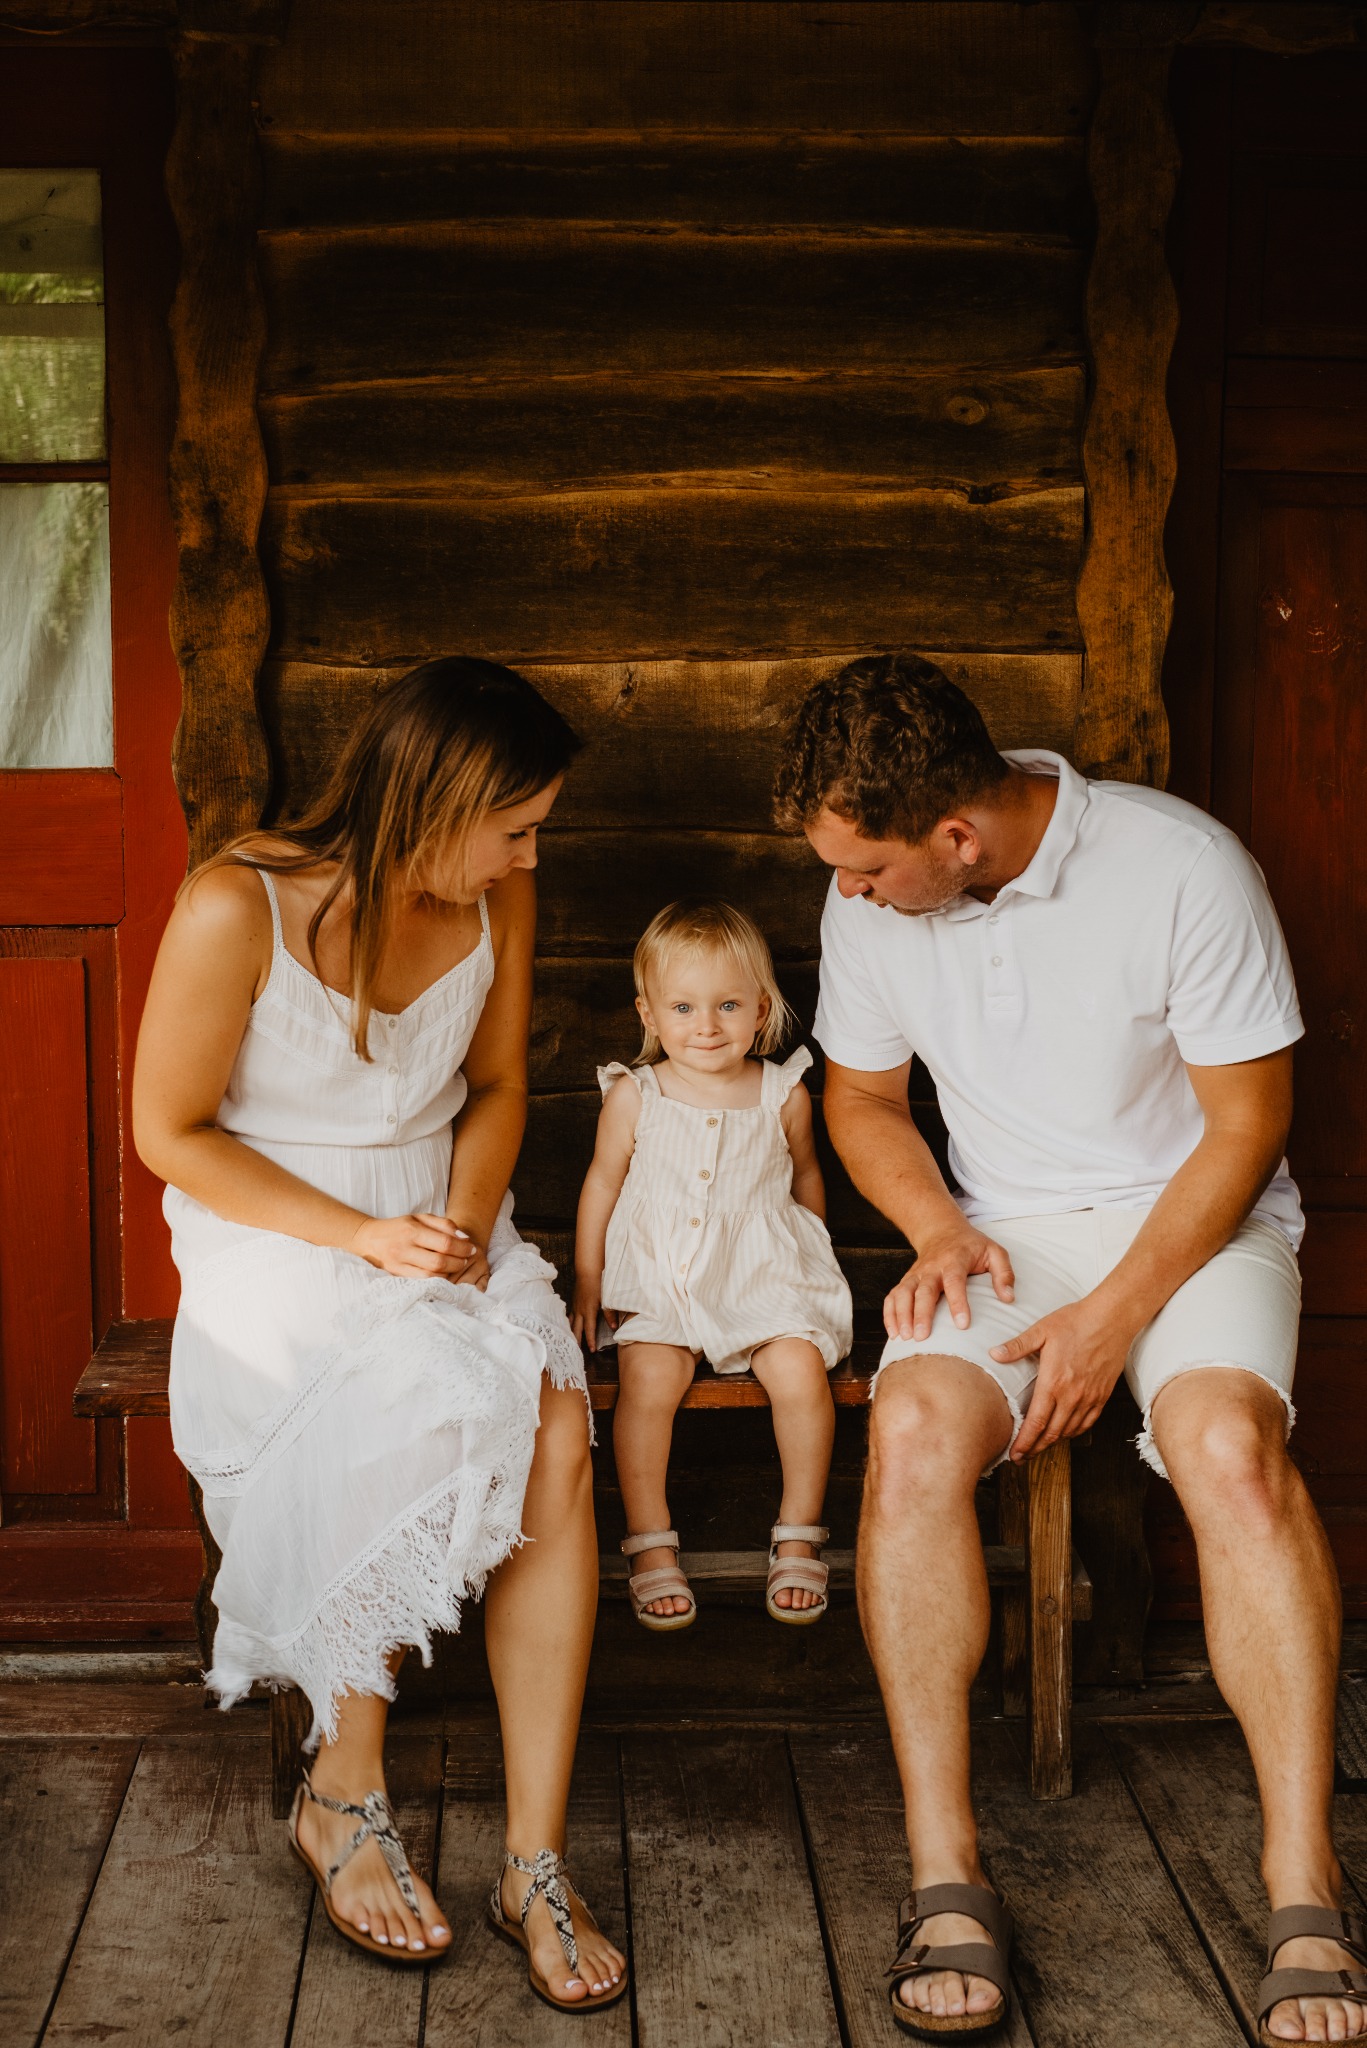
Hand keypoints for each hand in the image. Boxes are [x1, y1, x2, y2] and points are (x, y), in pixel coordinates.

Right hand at [350, 1212, 482, 1282]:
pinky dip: (437, 1280)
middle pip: (439, 1261)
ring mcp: (399, 1263)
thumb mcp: (420, 1218)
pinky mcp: (396, 1275)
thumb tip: (464, 1237)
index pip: (444, 1242)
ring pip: (431, 1275)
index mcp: (412, 1230)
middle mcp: (404, 1247)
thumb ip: (443, 1224)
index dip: (462, 1248)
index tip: (472, 1249)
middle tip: (466, 1259)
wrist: (369, 1240)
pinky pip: (421, 1282)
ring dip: (450, 1273)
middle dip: (458, 1262)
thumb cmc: (400, 1227)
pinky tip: (444, 1275)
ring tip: (457, 1267)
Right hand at [570, 1275, 616, 1351]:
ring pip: (571, 1324)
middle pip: (577, 1329)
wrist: (587, 1271)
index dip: (591, 1341)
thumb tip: (614, 1327)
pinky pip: (570, 1316)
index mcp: (589, 1311)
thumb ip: (610, 1314)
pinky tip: (569, 1327)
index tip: (592, 1351)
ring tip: (572, 1343)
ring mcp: (575, 1307)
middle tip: (577, 1352)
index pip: (589, 1330)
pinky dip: (569, 1324)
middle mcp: (580, 1311)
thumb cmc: (599, 1284)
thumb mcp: (607, 1299)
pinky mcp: (574, 1303)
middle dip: (577, 1341)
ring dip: (572, 1334)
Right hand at [883, 1225, 1015, 1341]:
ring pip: (903, 1294)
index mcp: (955, 1260)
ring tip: (904, 1338)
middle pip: (923, 1290)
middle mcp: (931, 1267)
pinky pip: (892, 1297)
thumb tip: (1008, 1298)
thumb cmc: (971, 1247)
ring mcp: (916, 1274)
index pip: (954, 1281)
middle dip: (920, 1314)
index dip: (957, 1303)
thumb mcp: (994, 1252)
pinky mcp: (906, 1281)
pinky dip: (889, 1314)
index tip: (962, 1324)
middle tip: (921, 1336)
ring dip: (901, 1315)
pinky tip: (894, 1333)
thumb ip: (1004, 1274)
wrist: (942, 1231)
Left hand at [991, 1295, 1128, 1458]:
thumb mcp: (1041, 1331)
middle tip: (1021, 1458)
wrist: (1111, 1319)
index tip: (1014, 1454)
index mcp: (1053, 1382)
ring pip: (1069, 1431)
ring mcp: (1089, 1398)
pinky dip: (1073, 1432)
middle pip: (1051, 1433)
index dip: (1024, 1442)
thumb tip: (993, 1354)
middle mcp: (1072, 1396)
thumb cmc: (1075, 1322)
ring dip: (1052, 1442)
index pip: (1035, 1422)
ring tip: (1038, 1447)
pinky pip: (1087, 1423)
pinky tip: (1064, 1432)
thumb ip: (1017, 1346)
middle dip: (1034, 1449)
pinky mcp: (1102, 1396)